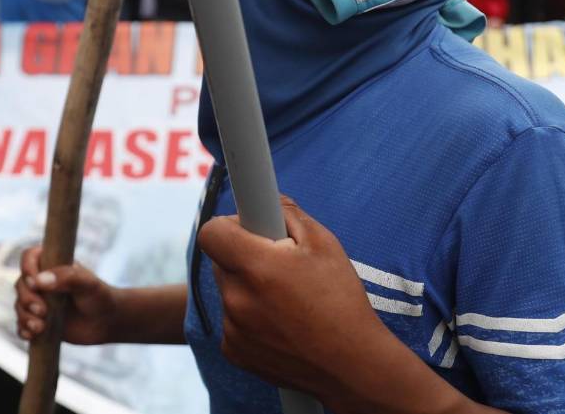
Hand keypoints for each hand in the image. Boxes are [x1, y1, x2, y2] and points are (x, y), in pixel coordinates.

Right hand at [15, 246, 118, 344]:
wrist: (107, 322)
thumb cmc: (100, 296)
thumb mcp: (88, 283)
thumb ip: (67, 277)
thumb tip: (39, 281)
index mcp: (52, 264)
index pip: (30, 256)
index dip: (27, 267)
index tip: (35, 282)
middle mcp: (42, 281)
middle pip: (21, 284)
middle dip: (27, 299)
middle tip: (43, 311)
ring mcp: (39, 302)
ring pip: (19, 306)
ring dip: (25, 317)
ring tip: (41, 327)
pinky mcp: (39, 321)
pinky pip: (22, 326)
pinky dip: (23, 330)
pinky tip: (33, 335)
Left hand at [197, 196, 391, 399]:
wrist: (352, 365)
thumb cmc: (341, 301)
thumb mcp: (324, 244)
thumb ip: (289, 214)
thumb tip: (267, 199)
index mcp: (256, 267)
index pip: (212, 232)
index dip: (229, 225)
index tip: (248, 228)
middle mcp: (237, 299)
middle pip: (222, 261)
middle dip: (244, 255)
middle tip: (280, 264)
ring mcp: (233, 329)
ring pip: (229, 291)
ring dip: (248, 287)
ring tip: (287, 299)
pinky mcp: (234, 352)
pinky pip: (232, 321)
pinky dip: (249, 317)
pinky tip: (282, 323)